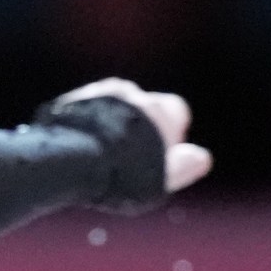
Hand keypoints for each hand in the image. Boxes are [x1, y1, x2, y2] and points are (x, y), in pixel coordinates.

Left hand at [55, 77, 211, 192]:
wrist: (72, 159)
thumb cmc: (124, 172)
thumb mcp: (163, 177)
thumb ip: (184, 165)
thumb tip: (202, 158)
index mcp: (159, 109)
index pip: (175, 110)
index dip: (170, 130)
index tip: (161, 150)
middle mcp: (131, 94)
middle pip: (142, 106)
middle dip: (138, 124)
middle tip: (127, 154)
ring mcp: (97, 94)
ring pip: (110, 105)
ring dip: (109, 122)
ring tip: (100, 153)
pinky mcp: (68, 103)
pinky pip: (83, 111)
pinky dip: (85, 124)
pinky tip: (78, 148)